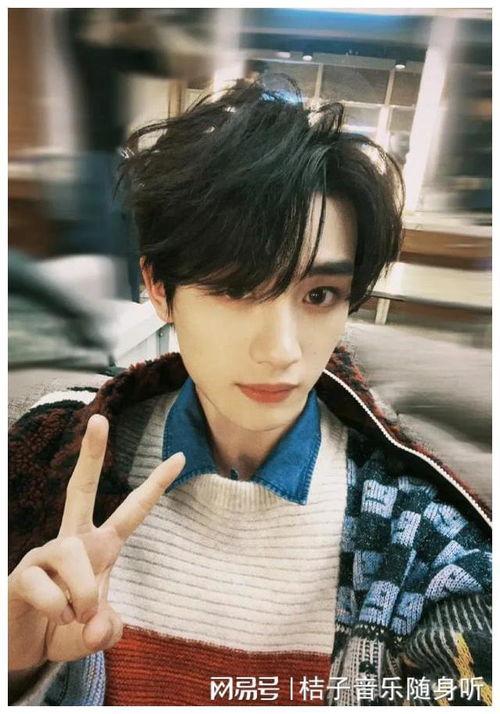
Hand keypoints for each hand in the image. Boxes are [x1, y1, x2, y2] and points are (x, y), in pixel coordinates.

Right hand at [8, 414, 184, 670]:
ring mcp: (44, 554)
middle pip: (80, 490)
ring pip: (71, 555)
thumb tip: (98, 626)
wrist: (23, 647)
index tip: (180, 456)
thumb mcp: (96, 634)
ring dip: (82, 595)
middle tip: (99, 418)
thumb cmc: (65, 628)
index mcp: (100, 548)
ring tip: (75, 616)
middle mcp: (72, 542)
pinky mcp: (22, 574)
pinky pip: (47, 588)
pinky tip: (54, 618)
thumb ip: (107, 630)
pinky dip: (58, 610)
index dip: (156, 486)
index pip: (132, 512)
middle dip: (91, 455)